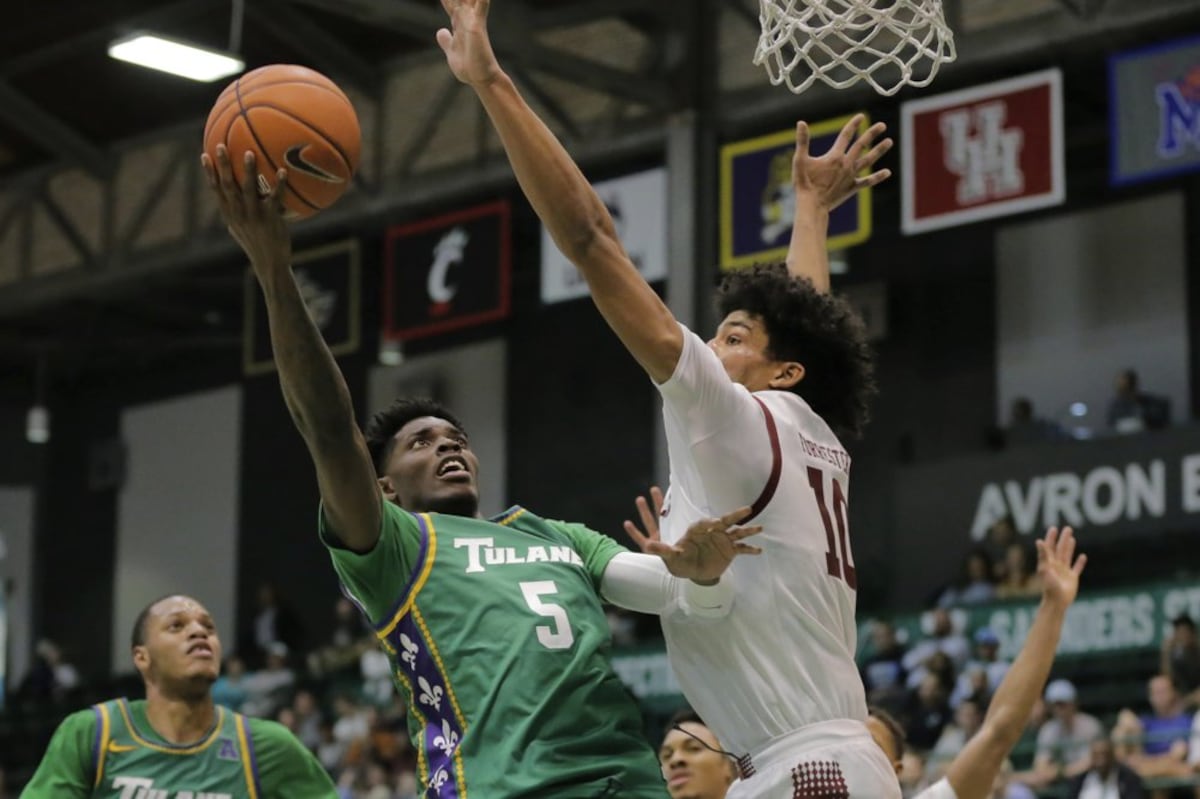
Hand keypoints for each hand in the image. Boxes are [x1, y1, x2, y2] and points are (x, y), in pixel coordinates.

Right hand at [201, 145, 290, 275]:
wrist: (270, 263)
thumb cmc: (257, 243)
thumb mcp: (241, 228)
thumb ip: (237, 212)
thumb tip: (235, 196)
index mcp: (229, 214)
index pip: (216, 190)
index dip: (210, 173)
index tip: (204, 154)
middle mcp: (238, 214)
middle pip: (227, 186)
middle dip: (223, 165)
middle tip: (221, 145)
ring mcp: (254, 216)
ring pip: (248, 190)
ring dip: (248, 171)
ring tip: (249, 153)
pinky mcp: (270, 220)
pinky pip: (274, 198)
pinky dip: (278, 184)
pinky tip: (283, 171)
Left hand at [436, 0, 502, 86]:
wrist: (482, 79)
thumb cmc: (470, 67)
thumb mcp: (452, 51)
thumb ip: (446, 40)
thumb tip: (441, 32)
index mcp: (459, 23)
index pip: (449, 2)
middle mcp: (466, 18)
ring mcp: (472, 21)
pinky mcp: (477, 26)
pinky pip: (480, 6)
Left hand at [623, 487, 762, 583]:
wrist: (692, 572)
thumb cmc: (679, 561)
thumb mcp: (669, 556)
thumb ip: (661, 550)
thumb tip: (647, 546)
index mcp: (697, 530)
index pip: (704, 524)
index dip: (708, 523)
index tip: (714, 524)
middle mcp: (712, 532)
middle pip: (725, 521)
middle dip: (735, 516)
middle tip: (747, 509)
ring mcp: (723, 540)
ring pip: (737, 532)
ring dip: (748, 530)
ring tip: (760, 528)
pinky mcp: (730, 551)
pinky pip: (741, 549)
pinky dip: (750, 549)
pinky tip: (759, 550)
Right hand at [792, 114, 891, 211]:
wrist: (812, 206)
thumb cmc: (804, 184)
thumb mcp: (800, 160)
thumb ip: (802, 141)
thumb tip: (801, 123)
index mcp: (834, 156)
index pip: (846, 135)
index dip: (853, 124)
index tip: (861, 116)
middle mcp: (846, 164)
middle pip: (861, 145)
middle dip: (872, 134)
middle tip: (882, 125)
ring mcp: (851, 176)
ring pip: (868, 160)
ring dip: (879, 150)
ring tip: (889, 141)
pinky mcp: (852, 188)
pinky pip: (867, 181)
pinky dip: (877, 177)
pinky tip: (888, 172)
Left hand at [1036, 526, 1086, 607]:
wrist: (1057, 601)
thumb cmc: (1049, 586)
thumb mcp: (1045, 569)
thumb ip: (1043, 555)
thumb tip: (1039, 541)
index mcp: (1048, 563)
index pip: (1050, 547)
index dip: (1051, 538)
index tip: (1053, 528)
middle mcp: (1056, 566)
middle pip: (1060, 549)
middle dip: (1063, 539)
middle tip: (1067, 528)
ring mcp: (1064, 572)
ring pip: (1068, 556)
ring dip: (1070, 547)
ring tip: (1072, 538)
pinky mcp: (1072, 578)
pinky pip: (1077, 568)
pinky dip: (1080, 562)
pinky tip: (1083, 556)